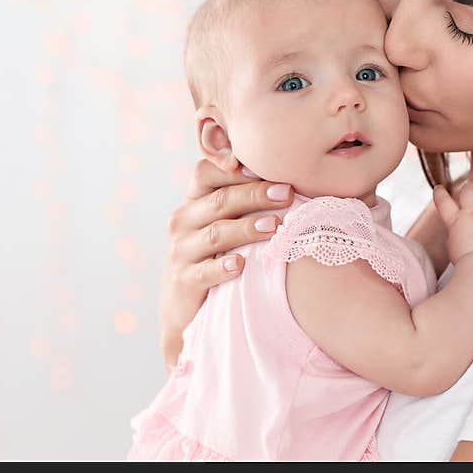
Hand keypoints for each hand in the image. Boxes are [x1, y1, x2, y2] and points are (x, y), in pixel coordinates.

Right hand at [159, 160, 293, 370]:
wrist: (184, 307)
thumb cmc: (214, 256)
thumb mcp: (222, 224)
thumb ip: (243, 200)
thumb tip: (290, 181)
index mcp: (194, 201)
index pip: (206, 172)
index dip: (234, 167)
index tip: (267, 165)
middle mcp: (184, 221)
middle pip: (220, 200)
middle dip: (255, 194)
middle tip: (287, 193)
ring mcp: (181, 251)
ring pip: (216, 234)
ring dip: (247, 228)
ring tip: (275, 227)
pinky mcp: (184, 280)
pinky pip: (204, 271)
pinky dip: (222, 267)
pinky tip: (240, 264)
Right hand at [432, 181, 472, 264]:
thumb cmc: (467, 265)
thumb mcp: (452, 249)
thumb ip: (456, 236)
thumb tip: (460, 234)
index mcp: (456, 221)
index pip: (443, 202)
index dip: (440, 194)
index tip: (439, 189)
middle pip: (469, 190)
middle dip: (470, 188)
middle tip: (472, 189)